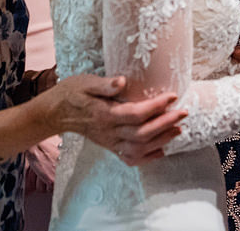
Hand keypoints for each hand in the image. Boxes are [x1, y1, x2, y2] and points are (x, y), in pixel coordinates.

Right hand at [43, 75, 185, 165]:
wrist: (55, 112)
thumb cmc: (72, 92)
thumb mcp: (86, 82)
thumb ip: (105, 84)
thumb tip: (122, 81)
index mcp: (104, 114)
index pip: (136, 113)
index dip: (156, 106)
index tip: (172, 96)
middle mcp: (108, 132)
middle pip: (141, 134)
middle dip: (165, 124)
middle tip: (184, 112)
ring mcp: (109, 142)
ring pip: (138, 149)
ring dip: (161, 141)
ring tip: (178, 129)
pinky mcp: (109, 146)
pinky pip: (129, 158)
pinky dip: (147, 157)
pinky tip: (162, 150)